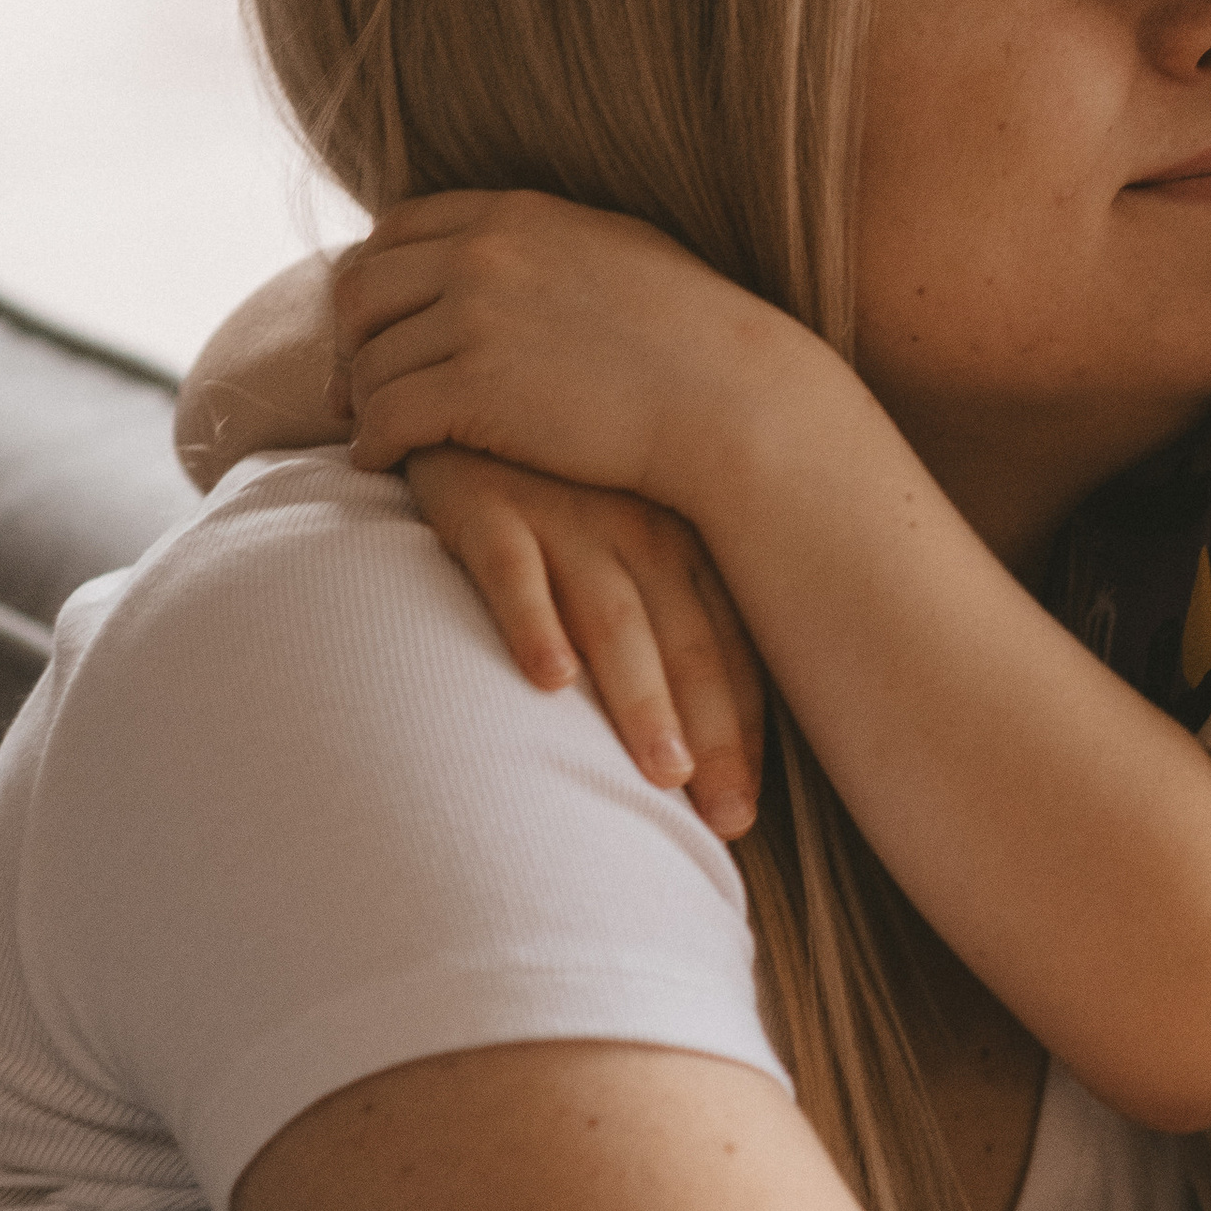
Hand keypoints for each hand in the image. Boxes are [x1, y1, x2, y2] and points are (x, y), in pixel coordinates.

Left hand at [334, 194, 804, 509]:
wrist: (732, 401)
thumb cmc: (695, 339)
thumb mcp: (619, 252)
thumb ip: (549, 242)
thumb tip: (512, 242)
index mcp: (515, 214)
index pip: (397, 230)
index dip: (375, 279)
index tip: (378, 324)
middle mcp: (482, 254)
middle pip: (362, 288)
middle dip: (351, 340)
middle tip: (354, 385)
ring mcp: (474, 320)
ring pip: (371, 359)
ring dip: (363, 400)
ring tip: (376, 432)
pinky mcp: (474, 391)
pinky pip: (387, 415)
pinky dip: (373, 442)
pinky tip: (382, 462)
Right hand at [407, 446, 767, 839]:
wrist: (466, 394)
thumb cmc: (549, 484)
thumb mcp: (622, 533)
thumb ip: (661, 616)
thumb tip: (693, 737)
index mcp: (678, 538)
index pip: (726, 644)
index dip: (739, 730)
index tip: (744, 812)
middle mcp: (631, 526)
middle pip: (683, 643)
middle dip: (707, 735)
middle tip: (724, 817)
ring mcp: (560, 513)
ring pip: (612, 616)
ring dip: (639, 698)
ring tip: (661, 774)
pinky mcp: (484, 501)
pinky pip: (510, 567)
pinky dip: (532, 622)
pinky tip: (551, 680)